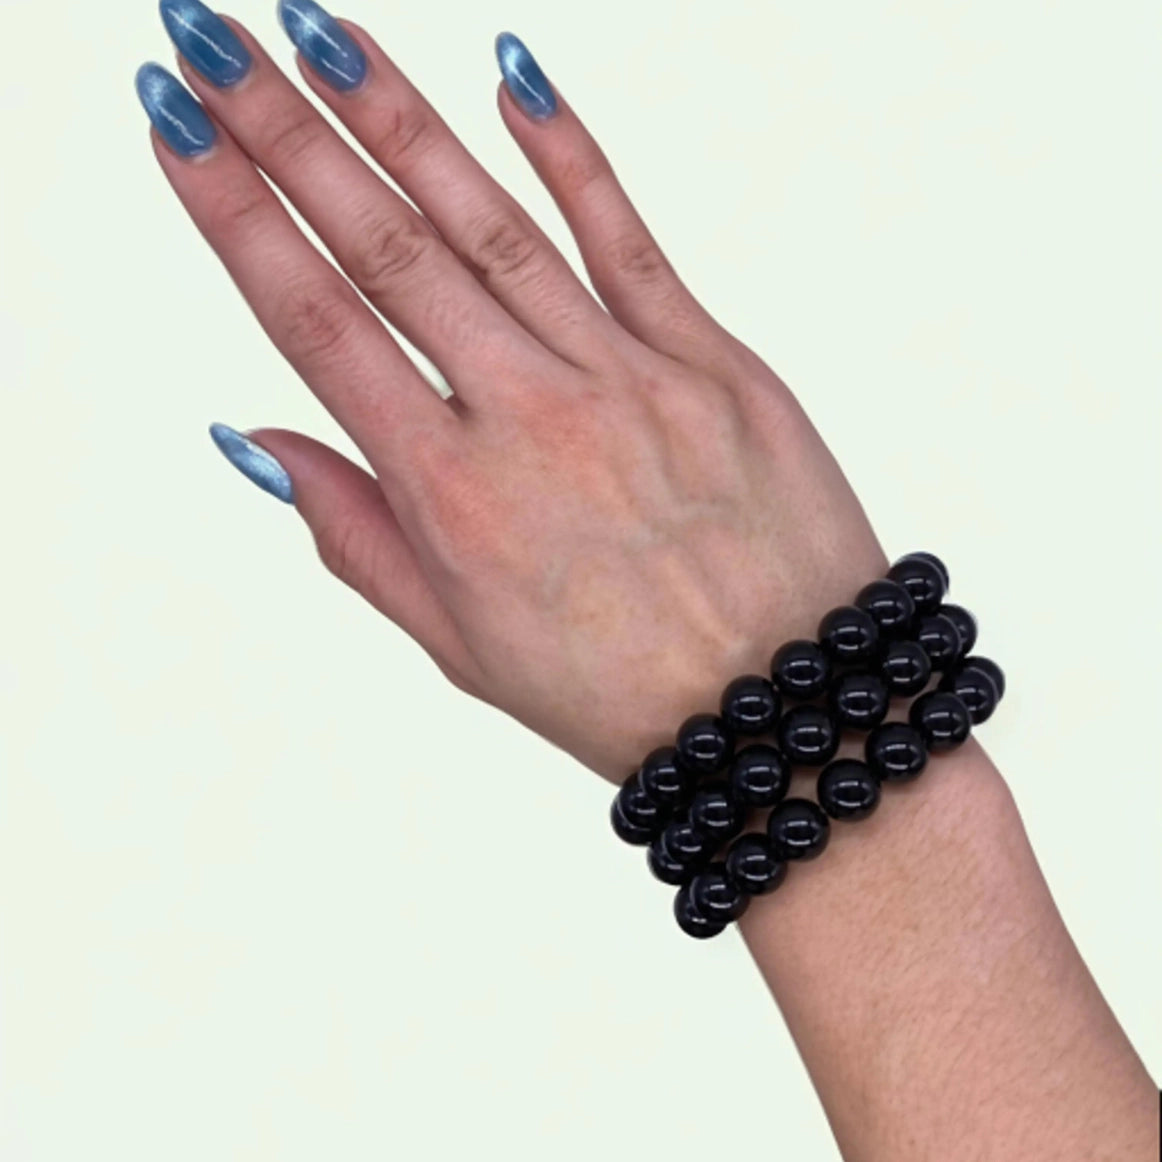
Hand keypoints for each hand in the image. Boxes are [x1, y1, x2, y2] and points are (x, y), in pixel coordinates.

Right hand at [143, 3, 885, 781]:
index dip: (237, 220)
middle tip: (211, 38)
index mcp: (454, 499)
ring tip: (322, 35)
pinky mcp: (715, 364)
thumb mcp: (461, 643)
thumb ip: (358, 534)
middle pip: (388, 250)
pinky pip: (631, 239)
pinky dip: (573, 154)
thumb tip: (257, 437)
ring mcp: (629, 380)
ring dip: (400, 119)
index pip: (318, 328)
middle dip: (286, 132)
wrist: (786, 707)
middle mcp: (531, 422)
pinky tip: (514, 75)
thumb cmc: (614, 689)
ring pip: (494, 226)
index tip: (180, 131)